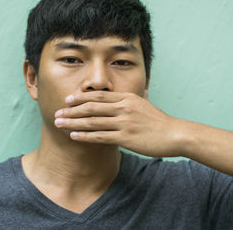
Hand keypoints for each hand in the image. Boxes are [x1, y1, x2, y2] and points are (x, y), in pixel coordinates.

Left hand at [54, 91, 188, 156]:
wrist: (175, 134)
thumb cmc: (159, 121)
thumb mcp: (144, 103)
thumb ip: (132, 99)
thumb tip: (126, 96)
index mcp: (127, 97)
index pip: (99, 95)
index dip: (81, 96)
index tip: (67, 99)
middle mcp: (123, 107)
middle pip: (91, 106)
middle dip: (72, 109)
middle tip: (57, 112)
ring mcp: (124, 122)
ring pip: (93, 121)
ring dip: (73, 122)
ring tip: (59, 123)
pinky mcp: (126, 137)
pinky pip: (100, 136)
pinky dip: (85, 135)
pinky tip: (73, 135)